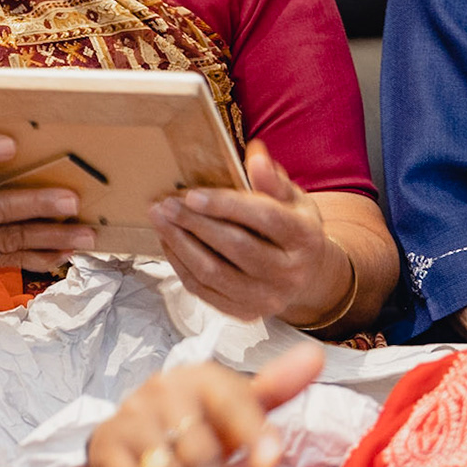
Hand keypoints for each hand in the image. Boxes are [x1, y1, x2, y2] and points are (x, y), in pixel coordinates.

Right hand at [84, 343, 326, 466]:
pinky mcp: (105, 445)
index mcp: (203, 378)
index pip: (231, 401)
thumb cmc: (199, 428)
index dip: (252, 431)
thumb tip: (316, 354)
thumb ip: (275, 389)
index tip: (271, 466)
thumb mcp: (236, 412)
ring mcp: (131, 416)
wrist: (130, 445)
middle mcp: (164, 390)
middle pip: (199, 450)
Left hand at [149, 141, 347, 324]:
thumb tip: (255, 154)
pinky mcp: (245, 313)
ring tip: (160, 220)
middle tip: (165, 204)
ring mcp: (267, 298)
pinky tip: (169, 242)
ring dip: (180, 244)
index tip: (192, 194)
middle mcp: (290, 274)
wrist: (306, 277)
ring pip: (214, 272)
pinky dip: (181, 265)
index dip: (226, 205)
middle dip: (195, 223)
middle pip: (236, 246)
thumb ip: (272, 179)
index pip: (265, 219)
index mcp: (305, 238)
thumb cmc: (294, 229)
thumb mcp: (293, 200)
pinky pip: (204, 291)